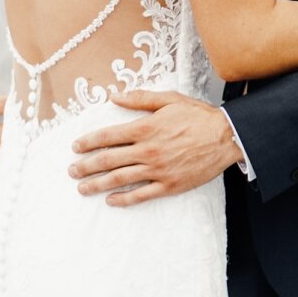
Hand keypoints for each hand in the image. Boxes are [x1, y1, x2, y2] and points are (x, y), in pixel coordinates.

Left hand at [65, 89, 238, 206]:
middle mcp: (147, 150)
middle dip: (86, 166)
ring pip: (120, 179)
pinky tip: (111, 201)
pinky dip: (125, 199)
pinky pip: (142, 194)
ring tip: (82, 188)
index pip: (108, 136)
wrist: (226, 137)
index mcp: (145, 128)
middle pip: (109, 159)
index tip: (75, 147)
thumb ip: (139, 98)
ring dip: (98, 184)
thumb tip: (114, 95)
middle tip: (71, 170)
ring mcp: (158, 170)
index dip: (88, 142)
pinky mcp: (170, 185)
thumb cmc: (198, 116)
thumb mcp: (168, 99)